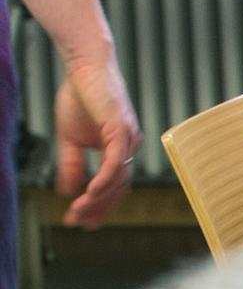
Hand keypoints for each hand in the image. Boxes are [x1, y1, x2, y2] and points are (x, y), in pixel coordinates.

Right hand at [53, 51, 140, 228]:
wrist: (84, 66)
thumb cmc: (80, 96)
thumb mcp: (71, 138)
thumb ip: (72, 164)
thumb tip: (68, 191)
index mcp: (120, 148)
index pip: (114, 186)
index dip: (99, 206)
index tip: (81, 221)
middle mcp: (129, 146)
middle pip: (118, 188)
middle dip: (97, 209)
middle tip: (77, 222)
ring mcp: (128, 138)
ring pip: (118, 178)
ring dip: (98, 198)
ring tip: (79, 211)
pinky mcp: (121, 128)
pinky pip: (116, 160)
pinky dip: (105, 178)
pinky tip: (90, 192)